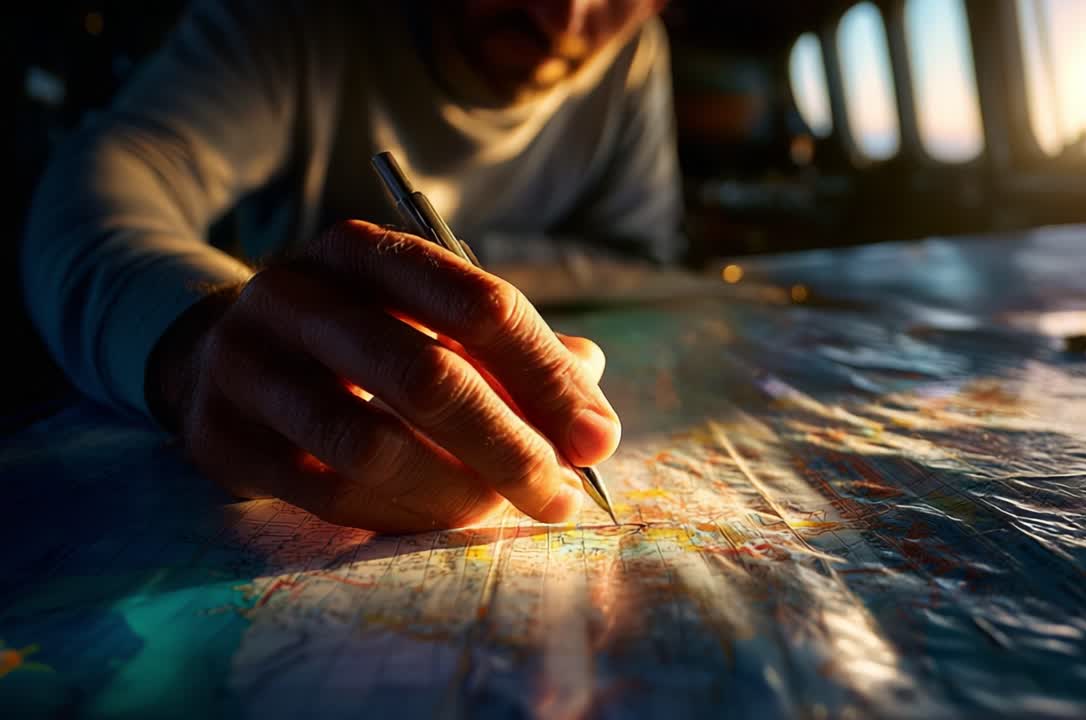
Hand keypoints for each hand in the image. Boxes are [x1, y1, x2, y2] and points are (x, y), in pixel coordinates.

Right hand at [146, 219, 620, 532]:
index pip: (479, 304)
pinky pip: (327, 494)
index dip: (547, 376)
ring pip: (371, 445)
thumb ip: (507, 349)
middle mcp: (298, 295)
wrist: (212, 352)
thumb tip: (592, 399)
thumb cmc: (354, 334)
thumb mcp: (423, 314)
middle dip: (510, 447)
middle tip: (560, 495)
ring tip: (502, 509)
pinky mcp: (219, 436)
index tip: (597, 437)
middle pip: (428, 377)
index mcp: (367, 251)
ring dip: (456, 492)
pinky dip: (399, 515)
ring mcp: (247, 365)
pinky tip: (438, 516)